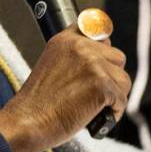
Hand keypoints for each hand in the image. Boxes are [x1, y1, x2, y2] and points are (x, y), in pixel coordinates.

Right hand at [0, 24, 130, 151]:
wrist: (27, 122)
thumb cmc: (38, 103)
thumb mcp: (51, 65)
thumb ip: (74, 57)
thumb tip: (102, 60)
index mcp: (65, 40)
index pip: (98, 30)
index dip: (103, 48)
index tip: (101, 60)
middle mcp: (80, 46)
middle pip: (117, 57)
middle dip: (111, 77)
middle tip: (95, 93)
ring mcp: (93, 64)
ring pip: (123, 79)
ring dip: (114, 96)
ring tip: (95, 107)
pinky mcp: (102, 84)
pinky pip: (122, 99)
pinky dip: (113, 113)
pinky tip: (97, 118)